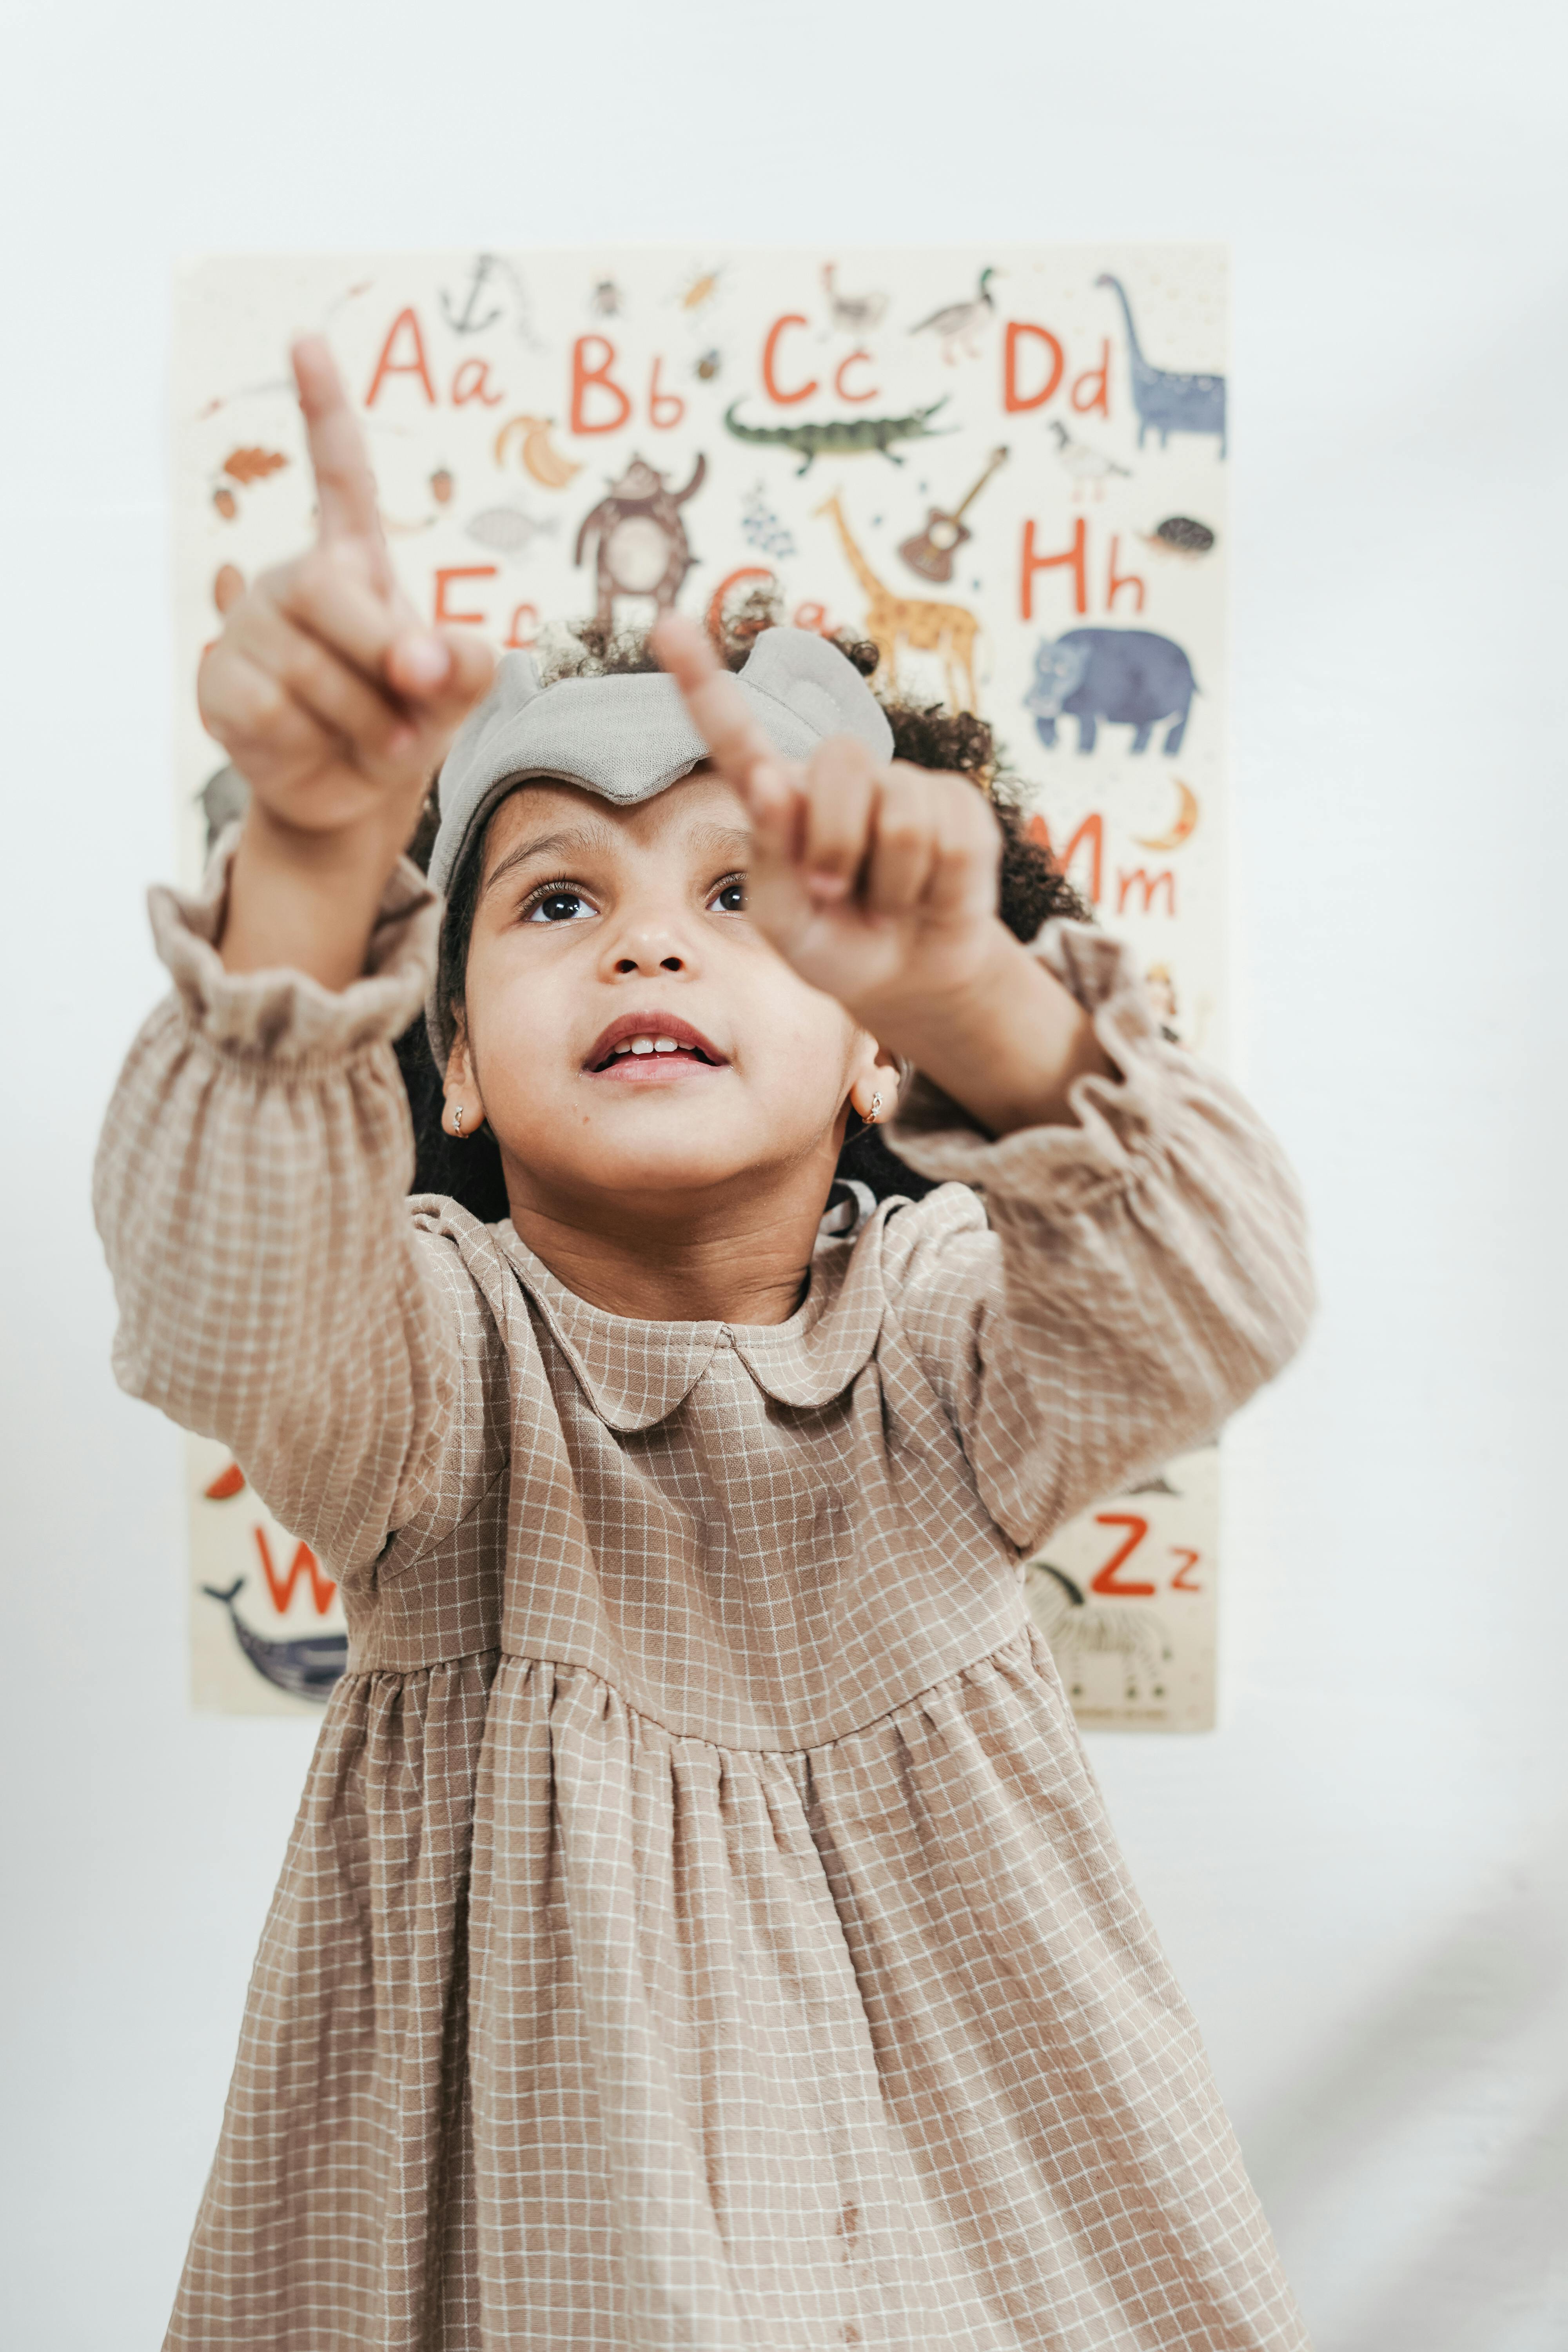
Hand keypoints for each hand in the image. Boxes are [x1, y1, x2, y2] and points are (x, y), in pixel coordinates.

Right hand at [206, 338, 494, 982]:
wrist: (356, 790)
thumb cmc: (410, 717)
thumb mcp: (457, 688)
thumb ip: (465, 663)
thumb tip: (426, 657)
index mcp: (350, 561)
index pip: (337, 473)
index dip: (322, 407)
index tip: (306, 339)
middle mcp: (289, 580)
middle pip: (329, 595)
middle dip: (383, 657)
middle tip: (418, 703)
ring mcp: (245, 629)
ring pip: (307, 670)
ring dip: (363, 721)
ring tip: (378, 738)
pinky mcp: (218, 685)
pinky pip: (271, 711)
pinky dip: (314, 745)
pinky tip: (319, 747)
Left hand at [653, 614, 1114, 1132]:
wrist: (909, 974)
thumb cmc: (834, 945)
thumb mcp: (787, 925)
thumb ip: (772, 859)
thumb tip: (770, 778)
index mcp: (778, 796)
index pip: (735, 733)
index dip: (701, 680)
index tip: (665, 626)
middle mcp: (837, 776)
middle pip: (841, 762)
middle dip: (839, 842)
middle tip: (836, 893)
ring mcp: (899, 784)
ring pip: (901, 816)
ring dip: (890, 883)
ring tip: (886, 903)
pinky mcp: (955, 803)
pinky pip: (949, 842)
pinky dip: (933, 889)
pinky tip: (926, 896)